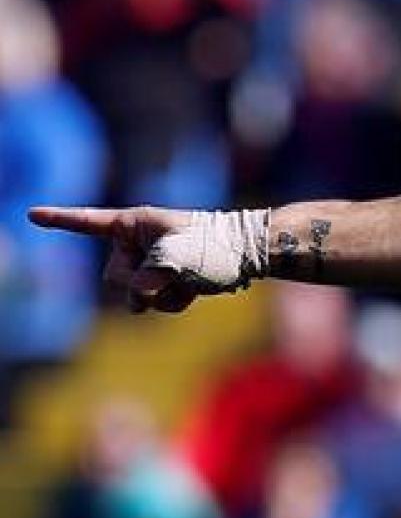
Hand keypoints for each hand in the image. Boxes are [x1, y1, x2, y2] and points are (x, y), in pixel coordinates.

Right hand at [30, 205, 207, 313]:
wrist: (250, 255)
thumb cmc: (213, 246)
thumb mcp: (174, 261)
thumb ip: (144, 282)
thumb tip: (137, 300)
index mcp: (135, 223)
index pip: (90, 222)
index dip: (60, 220)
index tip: (32, 215)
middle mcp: (139, 242)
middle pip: (113, 277)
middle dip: (138, 284)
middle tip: (171, 274)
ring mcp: (153, 263)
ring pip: (135, 296)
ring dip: (161, 297)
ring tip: (188, 282)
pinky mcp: (168, 280)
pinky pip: (157, 302)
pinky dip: (174, 301)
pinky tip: (195, 291)